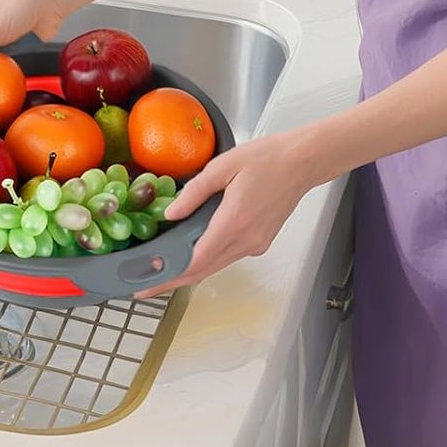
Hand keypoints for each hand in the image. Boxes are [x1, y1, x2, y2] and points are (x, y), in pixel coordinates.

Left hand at [133, 131, 314, 297]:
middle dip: (172, 281)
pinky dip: (207, 258)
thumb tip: (171, 214)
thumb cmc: (266, 159)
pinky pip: (228, 256)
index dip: (169, 275)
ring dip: (189, 271)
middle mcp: (246, 240)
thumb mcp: (222, 167)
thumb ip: (194, 193)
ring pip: (216, 265)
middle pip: (203, 270)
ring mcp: (255, 244)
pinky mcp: (260, 242)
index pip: (196, 260)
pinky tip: (190, 252)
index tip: (147, 284)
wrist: (302, 162)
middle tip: (144, 287)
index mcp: (234, 222)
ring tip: (161, 271)